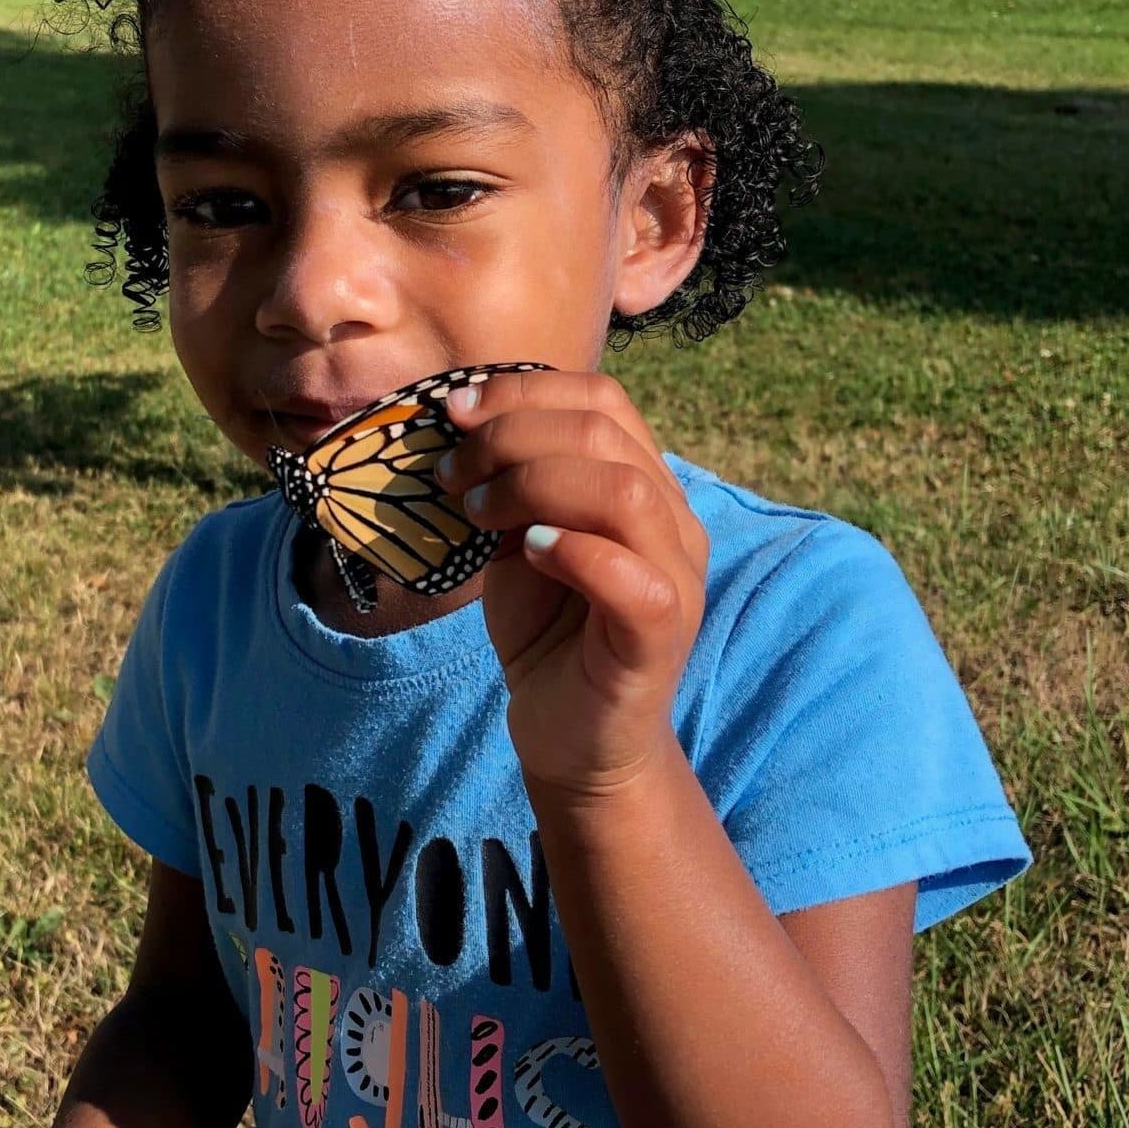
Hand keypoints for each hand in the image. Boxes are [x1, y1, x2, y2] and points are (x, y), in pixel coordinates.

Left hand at [437, 368, 707, 799]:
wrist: (571, 736)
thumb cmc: (546, 628)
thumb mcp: (518, 534)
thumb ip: (511, 479)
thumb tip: (459, 419)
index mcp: (644, 484)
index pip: (602, 399)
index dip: (524, 391)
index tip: (454, 410)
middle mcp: (673, 521)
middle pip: (605, 433)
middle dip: (510, 436)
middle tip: (453, 473)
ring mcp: (676, 577)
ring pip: (625, 491)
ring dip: (532, 485)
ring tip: (479, 513)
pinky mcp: (661, 636)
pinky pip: (634, 578)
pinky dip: (574, 551)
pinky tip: (528, 553)